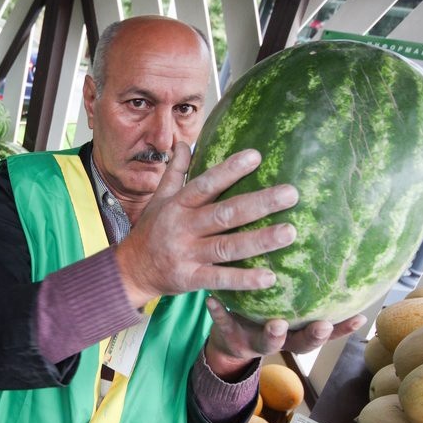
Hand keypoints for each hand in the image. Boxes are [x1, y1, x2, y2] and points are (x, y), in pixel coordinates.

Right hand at [114, 142, 297, 308]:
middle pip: (225, 214)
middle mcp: (184, 228)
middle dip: (258, 204)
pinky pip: (220, 279)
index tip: (256, 156)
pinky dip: (244, 279)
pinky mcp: (190, 279)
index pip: (205, 184)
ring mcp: (187, 255)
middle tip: (291, 194)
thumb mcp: (159, 198)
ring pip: (227, 246)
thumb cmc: (151, 230)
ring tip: (289, 232)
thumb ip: (175, 171)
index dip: (229, 170)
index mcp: (178, 205)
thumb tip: (183, 143)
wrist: (131, 270)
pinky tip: (270, 277)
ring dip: (259, 240)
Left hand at [203, 297, 367, 379]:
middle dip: (312, 336)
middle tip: (321, 326)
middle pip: (300, 343)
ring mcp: (253, 340)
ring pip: (266, 342)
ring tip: (276, 323)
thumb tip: (335, 248)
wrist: (228, 339)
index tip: (358, 317)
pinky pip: (223, 323)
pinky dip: (218, 313)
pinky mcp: (227, 334)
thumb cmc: (264, 313)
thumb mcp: (286, 303)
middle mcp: (278, 339)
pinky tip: (212, 300)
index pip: (324, 331)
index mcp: (295, 331)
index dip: (342, 329)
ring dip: (272, 334)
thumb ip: (304, 287)